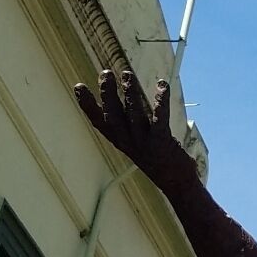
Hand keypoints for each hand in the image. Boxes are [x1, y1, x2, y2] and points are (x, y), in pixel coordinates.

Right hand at [74, 68, 194, 193]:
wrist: (177, 184)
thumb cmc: (158, 160)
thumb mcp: (137, 144)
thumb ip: (128, 126)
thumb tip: (119, 103)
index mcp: (121, 141)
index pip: (99, 122)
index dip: (87, 105)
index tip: (78, 86)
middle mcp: (129, 142)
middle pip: (114, 116)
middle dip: (107, 94)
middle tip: (105, 73)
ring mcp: (145, 143)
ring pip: (134, 115)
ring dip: (130, 93)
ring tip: (127, 75)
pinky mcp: (162, 142)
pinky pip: (160, 119)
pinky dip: (161, 101)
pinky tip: (162, 85)